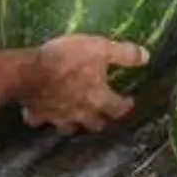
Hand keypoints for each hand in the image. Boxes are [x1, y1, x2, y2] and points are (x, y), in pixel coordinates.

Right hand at [19, 36, 148, 133]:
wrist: (30, 71)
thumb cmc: (68, 59)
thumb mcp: (100, 48)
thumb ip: (124, 54)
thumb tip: (146, 57)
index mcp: (98, 98)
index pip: (118, 108)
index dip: (125, 106)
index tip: (129, 101)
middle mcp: (81, 113)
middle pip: (95, 124)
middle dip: (101, 120)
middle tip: (103, 111)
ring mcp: (58, 116)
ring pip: (69, 128)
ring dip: (73, 123)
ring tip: (74, 116)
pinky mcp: (38, 114)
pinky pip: (40, 119)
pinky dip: (42, 117)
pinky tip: (40, 111)